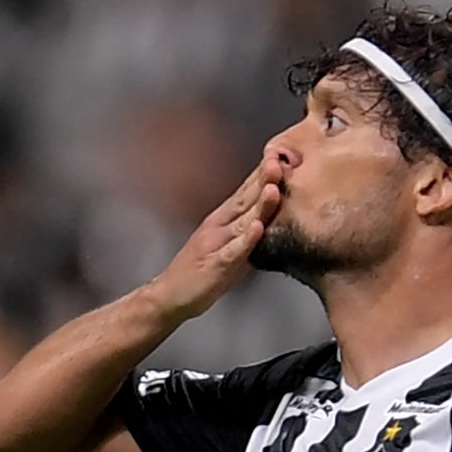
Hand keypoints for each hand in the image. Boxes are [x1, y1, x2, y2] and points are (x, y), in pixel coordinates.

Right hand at [150, 152, 282, 319]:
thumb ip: (248, 230)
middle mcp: (219, 226)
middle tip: (280, 160)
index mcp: (223, 220)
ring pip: (241, 221)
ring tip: (273, 188)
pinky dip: (246, 240)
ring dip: (258, 204)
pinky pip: (233, 251)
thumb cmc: (202, 272)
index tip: (281, 156)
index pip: (245, 192)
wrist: (170, 295)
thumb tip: (270, 216)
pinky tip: (257, 229)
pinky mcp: (215, 265)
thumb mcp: (228, 245)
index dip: (262, 174)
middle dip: (263, 179)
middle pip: (244, 199)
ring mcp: (216, 244)